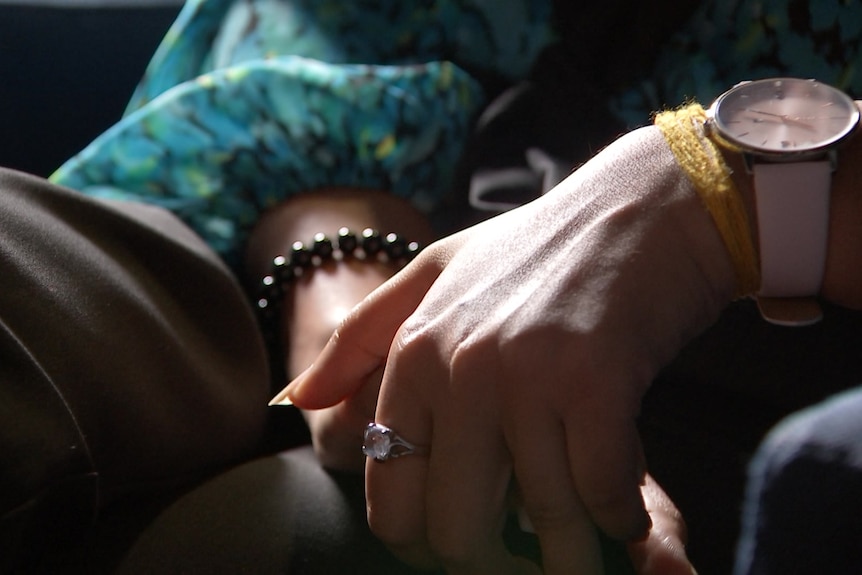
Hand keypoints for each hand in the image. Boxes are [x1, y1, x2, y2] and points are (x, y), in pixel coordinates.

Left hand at [283, 126, 734, 572]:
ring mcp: (524, 377)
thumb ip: (361, 340)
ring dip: (573, 542)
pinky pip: (603, 495)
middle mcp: (457, 371)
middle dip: (498, 557)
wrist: (644, 207)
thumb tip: (294, 399)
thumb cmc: (541, 249)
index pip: (393, 500)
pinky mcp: (593, 384)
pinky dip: (621, 515)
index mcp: (413, 356)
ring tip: (591, 521)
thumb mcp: (434, 274)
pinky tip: (624, 502)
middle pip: (456, 531)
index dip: (429, 544)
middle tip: (531, 546)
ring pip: (543, 520)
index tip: (474, 543)